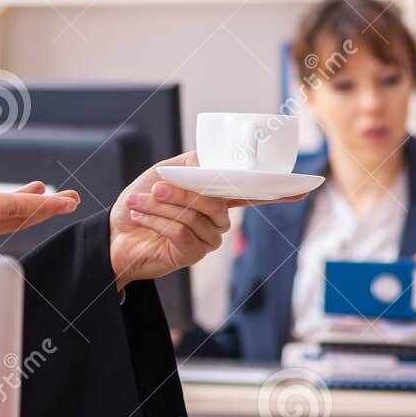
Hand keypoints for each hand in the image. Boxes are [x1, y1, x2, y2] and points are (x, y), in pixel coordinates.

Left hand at [108, 151, 308, 289]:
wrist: (112, 235)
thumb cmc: (139, 202)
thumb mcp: (164, 172)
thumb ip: (193, 164)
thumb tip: (217, 161)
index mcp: (214, 196)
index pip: (251, 192)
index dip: (278, 190)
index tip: (303, 186)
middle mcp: (216, 219)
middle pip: (217, 201)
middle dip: (184, 193)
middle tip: (158, 187)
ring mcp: (207, 239)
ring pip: (198, 216)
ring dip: (164, 207)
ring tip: (139, 201)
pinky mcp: (192, 255)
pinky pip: (183, 233)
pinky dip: (157, 221)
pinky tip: (139, 215)